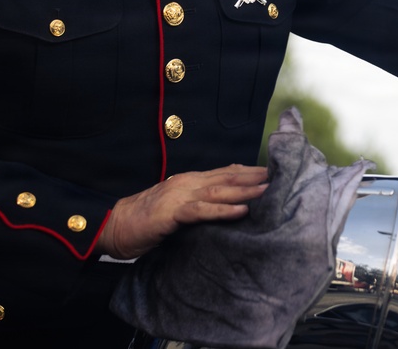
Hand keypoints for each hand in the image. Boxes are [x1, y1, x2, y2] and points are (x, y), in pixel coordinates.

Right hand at [98, 164, 267, 259]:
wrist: (114, 225)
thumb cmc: (146, 220)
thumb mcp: (178, 208)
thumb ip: (199, 204)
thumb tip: (226, 206)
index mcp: (190, 181)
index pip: (226, 173)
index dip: (251, 172)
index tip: (276, 172)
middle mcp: (188, 183)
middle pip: (228, 177)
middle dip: (256, 177)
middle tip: (283, 176)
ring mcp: (179, 195)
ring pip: (219, 190)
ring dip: (245, 189)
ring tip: (269, 190)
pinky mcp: (171, 212)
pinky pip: (201, 210)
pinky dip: (222, 209)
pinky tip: (240, 210)